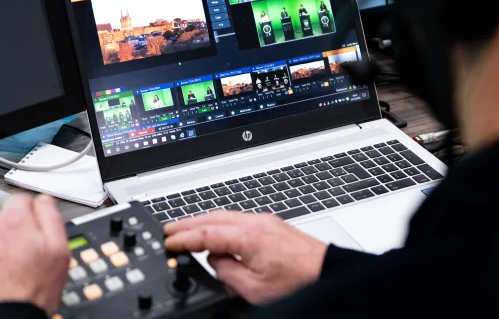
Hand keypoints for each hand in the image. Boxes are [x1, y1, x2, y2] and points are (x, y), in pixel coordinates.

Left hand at [0, 195, 69, 314]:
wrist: (16, 310)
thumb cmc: (37, 284)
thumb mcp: (59, 246)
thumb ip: (51, 216)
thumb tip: (45, 200)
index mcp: (15, 221)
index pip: (22, 198)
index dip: (36, 208)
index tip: (42, 222)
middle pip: (10, 214)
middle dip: (23, 224)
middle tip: (35, 244)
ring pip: (3, 231)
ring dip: (12, 238)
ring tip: (22, 258)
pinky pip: (2, 245)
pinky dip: (6, 251)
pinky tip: (11, 266)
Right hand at [164, 211, 327, 304]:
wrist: (326, 272)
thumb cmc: (297, 281)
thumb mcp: (254, 289)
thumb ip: (227, 272)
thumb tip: (214, 260)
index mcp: (248, 236)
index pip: (206, 233)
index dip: (184, 238)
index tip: (168, 241)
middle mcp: (256, 222)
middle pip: (214, 217)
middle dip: (188, 222)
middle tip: (169, 229)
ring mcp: (265, 221)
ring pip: (226, 215)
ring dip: (204, 220)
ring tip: (187, 228)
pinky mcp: (272, 224)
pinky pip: (238, 219)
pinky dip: (220, 222)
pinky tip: (216, 230)